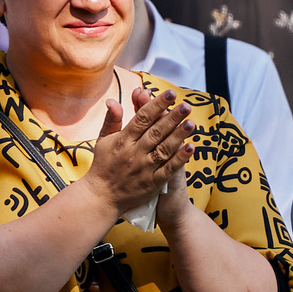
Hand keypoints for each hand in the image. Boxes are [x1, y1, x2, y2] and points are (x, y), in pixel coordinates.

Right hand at [85, 82, 197, 218]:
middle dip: (172, 117)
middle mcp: (134, 153)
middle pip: (156, 132)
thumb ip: (112, 120)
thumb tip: (112, 100)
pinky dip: (179, 159)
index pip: (142, 118)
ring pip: (164, 149)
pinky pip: (168, 169)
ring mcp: (144, 168)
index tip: (170, 94)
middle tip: (186, 106)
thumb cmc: (103, 165)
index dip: (156, 105)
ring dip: (178, 135)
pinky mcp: (152, 183)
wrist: (101, 197)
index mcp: (123, 140)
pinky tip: (190, 147)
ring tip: (191, 123)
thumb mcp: (103, 140)